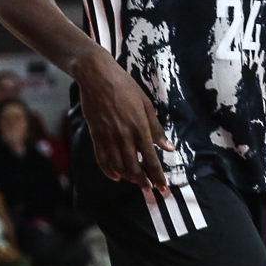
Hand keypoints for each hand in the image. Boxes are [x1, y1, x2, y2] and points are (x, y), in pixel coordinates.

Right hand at [75, 48, 173, 187]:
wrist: (96, 76)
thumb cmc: (124, 86)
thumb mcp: (146, 104)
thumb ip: (156, 129)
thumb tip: (169, 148)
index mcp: (140, 128)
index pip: (150, 160)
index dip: (158, 176)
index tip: (163, 188)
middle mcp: (124, 136)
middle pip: (134, 167)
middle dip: (143, 182)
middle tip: (149, 189)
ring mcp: (108, 136)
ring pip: (118, 165)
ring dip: (128, 177)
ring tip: (135, 183)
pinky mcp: (96, 133)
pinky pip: (101, 157)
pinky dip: (108, 170)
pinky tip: (115, 176)